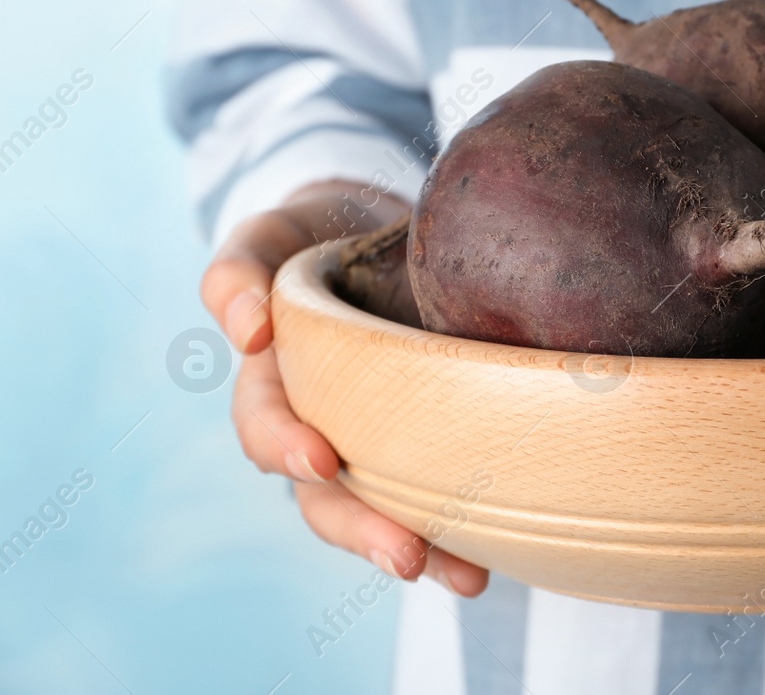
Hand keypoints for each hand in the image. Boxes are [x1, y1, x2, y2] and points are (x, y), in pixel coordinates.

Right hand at [201, 180, 488, 597]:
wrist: (367, 227)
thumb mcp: (266, 239)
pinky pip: (430, 495)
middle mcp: (316, 425)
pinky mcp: (418, 444)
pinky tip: (487, 563)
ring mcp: (367, 442)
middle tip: (407, 556)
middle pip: (324, 495)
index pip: (266, 424)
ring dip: (416, 546)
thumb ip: (239, 275)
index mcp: (272, 383)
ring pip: (378, 510)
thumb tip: (248, 329)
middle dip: (364, 528)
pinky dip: (457, 534)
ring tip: (463, 576)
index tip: (323, 460)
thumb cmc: (310, 237)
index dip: (287, 445)